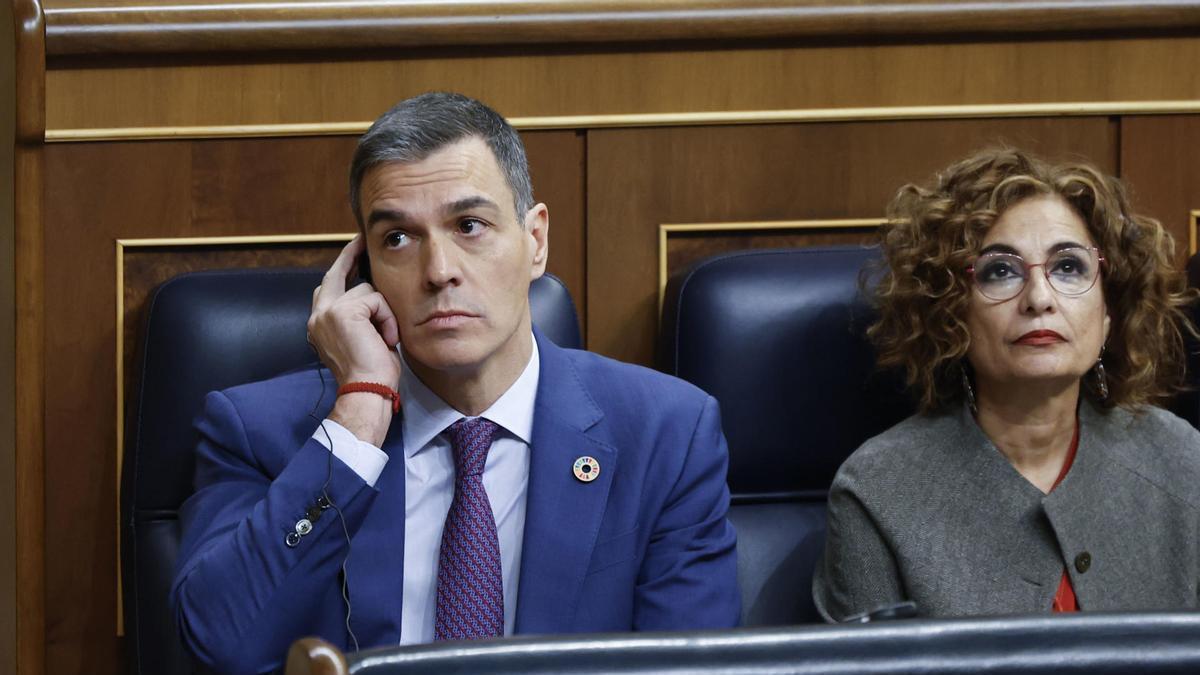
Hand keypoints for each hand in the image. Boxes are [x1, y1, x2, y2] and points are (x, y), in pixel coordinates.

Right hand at [308, 235, 400, 444]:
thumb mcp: (362, 339)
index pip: (329, 286)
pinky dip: (388, 319)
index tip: (354, 249)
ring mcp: (327, 311)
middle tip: (363, 239)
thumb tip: (371, 294)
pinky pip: (377, 300)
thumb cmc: (371, 372)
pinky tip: (386, 339)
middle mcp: (318, 315)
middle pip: (336, 274)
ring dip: (385, 313)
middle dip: (351, 255)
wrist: (366, 390)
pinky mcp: (343, 311)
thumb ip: (359, 317)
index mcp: (320, 324)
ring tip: (385, 339)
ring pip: (368, 290)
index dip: (342, 266)